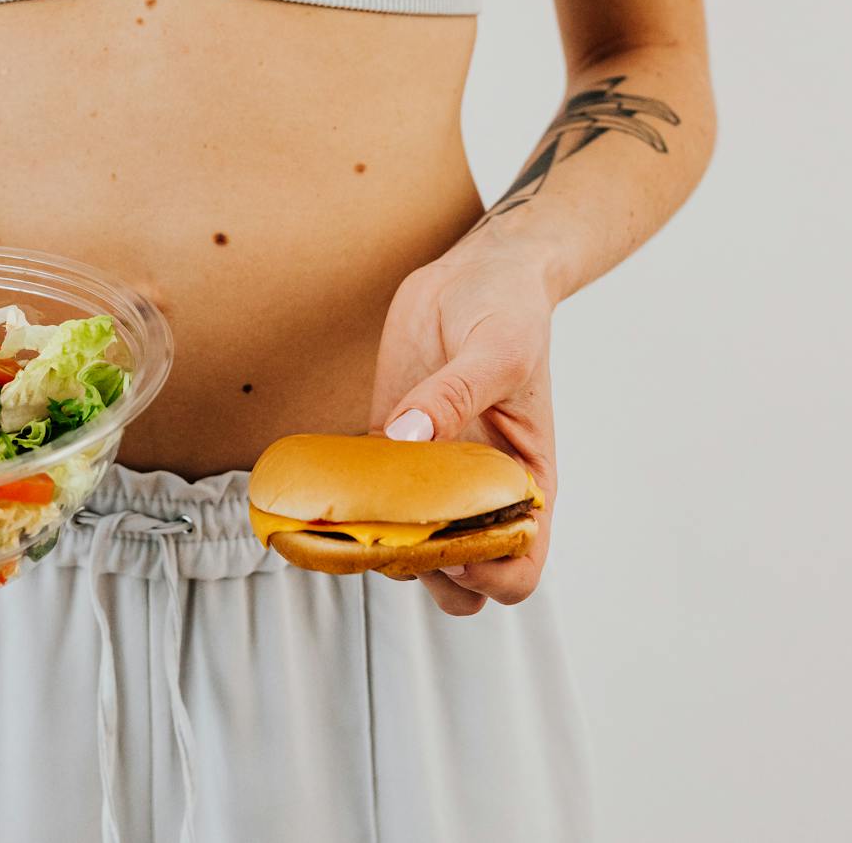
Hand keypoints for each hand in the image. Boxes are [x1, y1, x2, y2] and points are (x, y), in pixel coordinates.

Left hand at [368, 249, 557, 615]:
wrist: (476, 272)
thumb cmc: (509, 311)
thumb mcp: (497, 349)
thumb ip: (454, 395)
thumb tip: (406, 437)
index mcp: (526, 481)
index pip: (521, 566)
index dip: (489, 576)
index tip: (454, 548)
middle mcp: (480, 491)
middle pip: (458, 578)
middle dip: (425, 571)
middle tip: (392, 531)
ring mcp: (432, 475)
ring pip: (407, 547)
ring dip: (379, 543)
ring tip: (353, 513)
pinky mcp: (390, 447)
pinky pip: (368, 497)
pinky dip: (347, 505)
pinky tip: (325, 486)